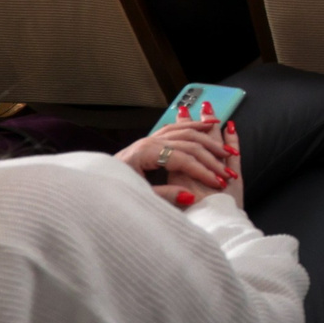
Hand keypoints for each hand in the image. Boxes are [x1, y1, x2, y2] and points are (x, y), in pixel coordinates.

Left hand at [119, 115, 243, 210]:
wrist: (95, 183)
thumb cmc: (115, 191)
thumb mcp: (139, 196)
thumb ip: (165, 196)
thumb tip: (189, 196)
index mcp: (146, 153)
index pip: (183, 159)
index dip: (202, 171)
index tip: (218, 183)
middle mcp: (150, 142)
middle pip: (189, 144)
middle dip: (211, 159)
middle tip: (227, 173)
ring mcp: (151, 138)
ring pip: (187, 132)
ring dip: (209, 141)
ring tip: (226, 152)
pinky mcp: (152, 139)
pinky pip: (178, 127)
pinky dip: (195, 126)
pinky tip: (209, 126)